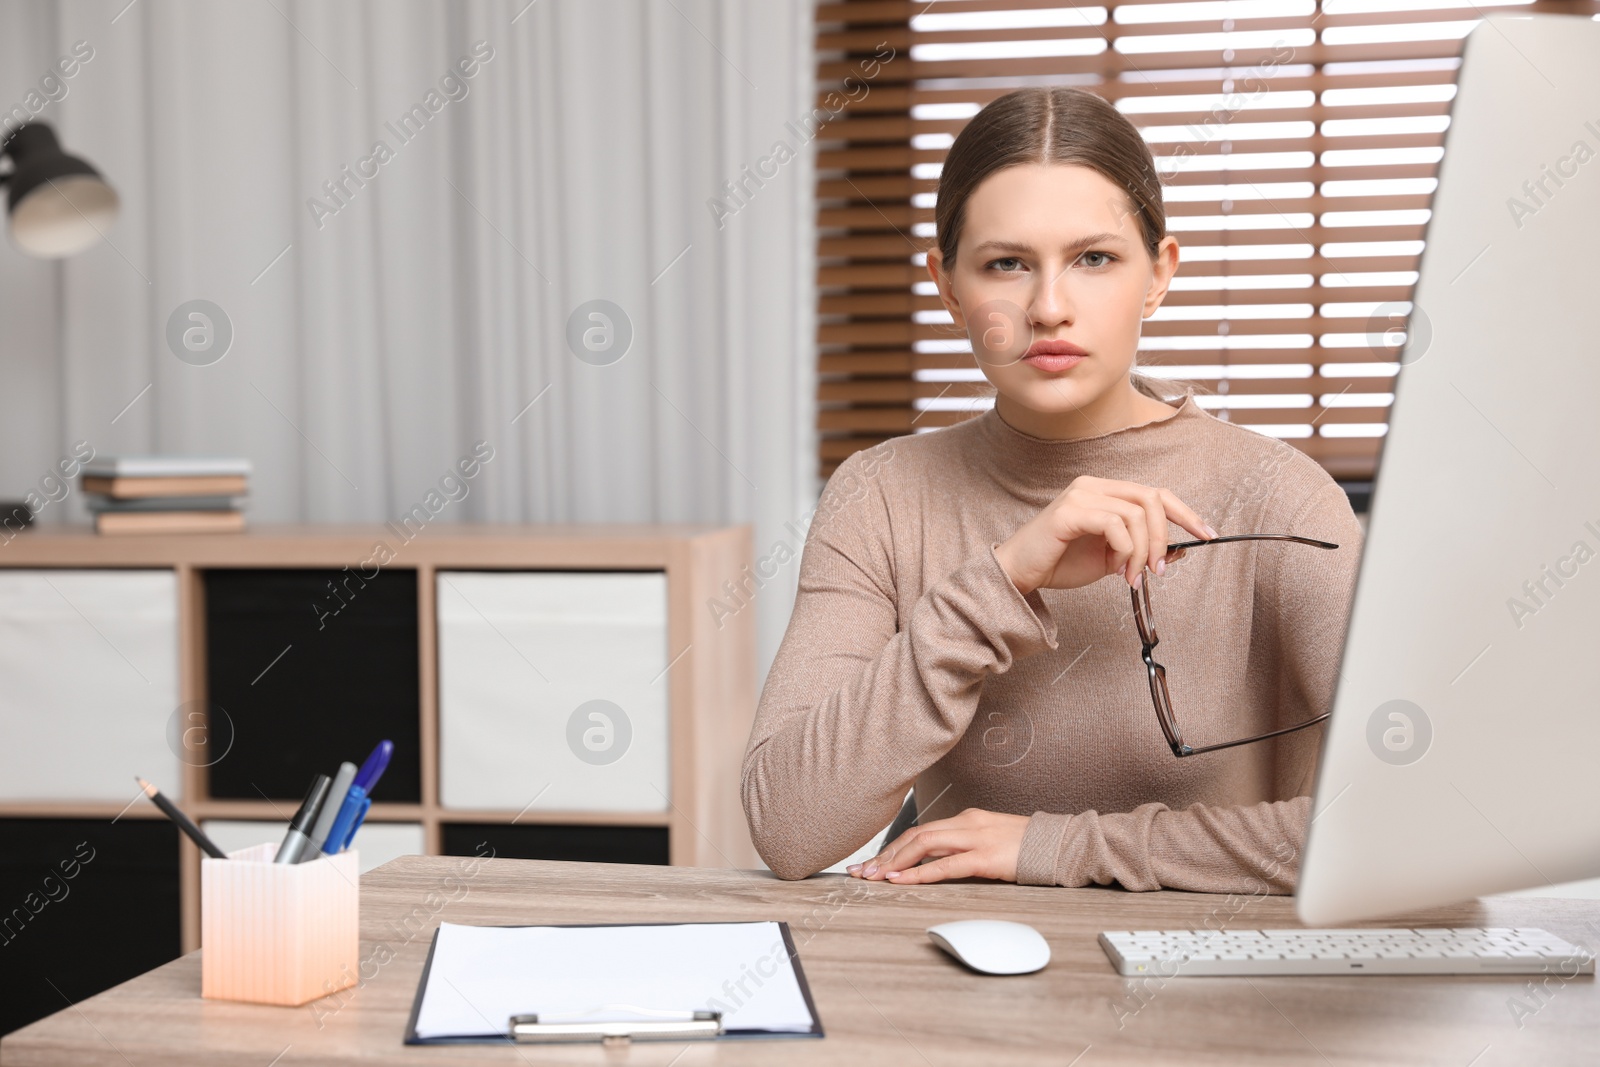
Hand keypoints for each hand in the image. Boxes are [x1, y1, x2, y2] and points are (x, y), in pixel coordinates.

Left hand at [846, 809, 1029, 884]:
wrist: (1060, 845)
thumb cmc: (1027, 847)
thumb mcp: (991, 841)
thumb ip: (966, 847)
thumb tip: (939, 863)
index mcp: (966, 819)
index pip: (920, 831)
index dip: (893, 847)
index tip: (873, 863)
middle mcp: (966, 823)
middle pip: (915, 835)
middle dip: (885, 855)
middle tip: (862, 873)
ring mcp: (975, 838)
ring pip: (923, 845)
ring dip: (894, 863)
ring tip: (874, 878)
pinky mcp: (985, 858)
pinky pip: (945, 865)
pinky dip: (919, 873)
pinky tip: (901, 880)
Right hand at [993, 475, 1217, 596]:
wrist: (1020, 573)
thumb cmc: (1060, 563)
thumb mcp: (1112, 559)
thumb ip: (1140, 549)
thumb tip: (1180, 549)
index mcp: (1105, 492)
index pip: (1155, 493)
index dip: (1186, 512)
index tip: (1208, 535)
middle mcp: (1094, 486)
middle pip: (1152, 498)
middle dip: (1164, 536)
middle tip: (1160, 570)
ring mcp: (1081, 495)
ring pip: (1136, 513)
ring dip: (1142, 551)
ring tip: (1133, 577)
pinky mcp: (1070, 511)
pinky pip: (1114, 524)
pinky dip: (1124, 550)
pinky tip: (1116, 570)